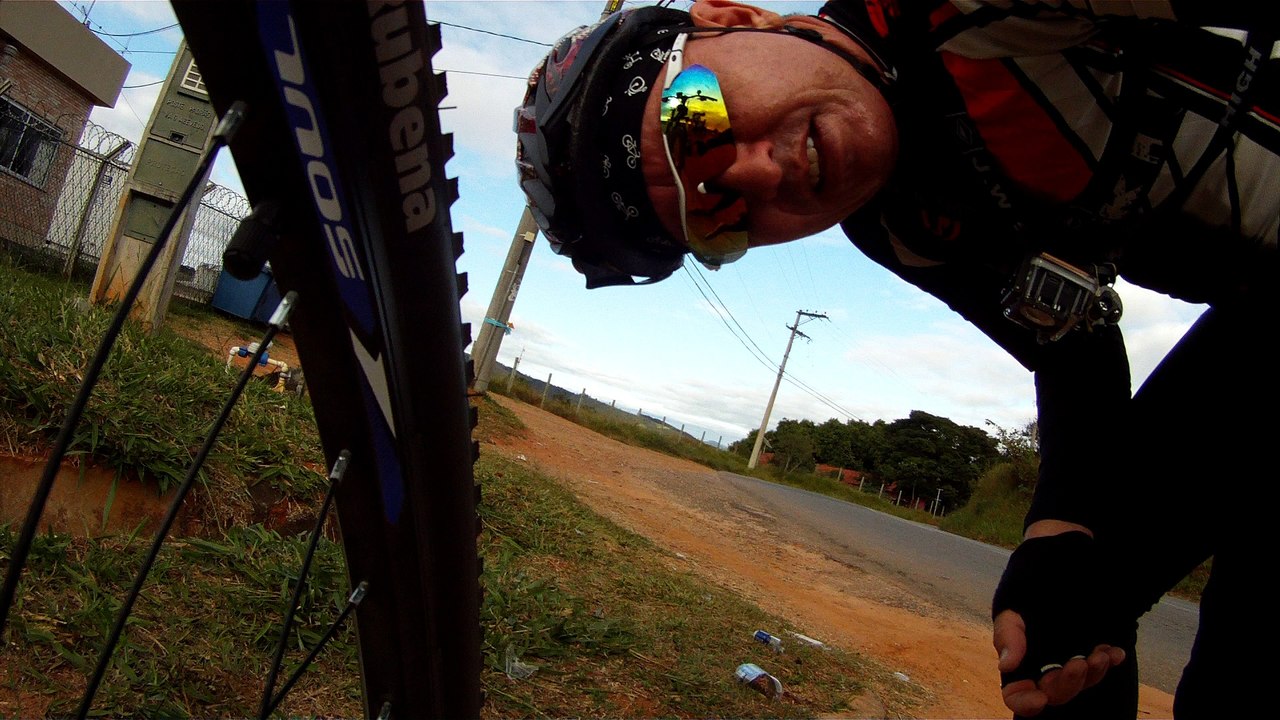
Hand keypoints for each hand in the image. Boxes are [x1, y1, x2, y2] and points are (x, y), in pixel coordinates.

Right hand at [993, 609, 1125, 715]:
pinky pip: (1100, 668)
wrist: (1050, 581)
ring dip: (1093, 673)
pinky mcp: (1087, 657)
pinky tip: (1115, 652)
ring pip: (1081, 684)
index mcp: (1019, 669)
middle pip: (1055, 693)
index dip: (1025, 701)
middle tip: (1079, 663)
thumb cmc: (1023, 600)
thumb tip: (1006, 666)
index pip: (1016, 696)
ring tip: (1101, 655)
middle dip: (1069, 683)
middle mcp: (1043, 674)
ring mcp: (1067, 667)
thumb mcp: (1010, 614)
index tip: (1039, 698)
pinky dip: (1108, 661)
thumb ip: (1007, 637)